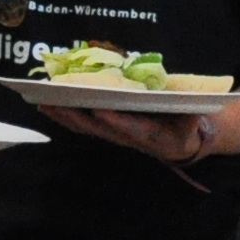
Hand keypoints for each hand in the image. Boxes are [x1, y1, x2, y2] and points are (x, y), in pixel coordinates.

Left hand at [59, 104, 219, 164]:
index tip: (102, 112)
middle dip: (79, 117)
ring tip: (45, 102)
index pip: (135, 130)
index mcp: (154, 136)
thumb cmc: (188, 124)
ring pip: (88, 128)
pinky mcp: (109, 132)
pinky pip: (85, 126)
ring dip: (66, 117)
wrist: (183, 142)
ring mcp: (117, 136)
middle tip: (59, 102)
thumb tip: (180, 97)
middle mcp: (130, 139)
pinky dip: (66, 117)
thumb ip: (188, 111)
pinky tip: (50, 106)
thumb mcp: (193, 118)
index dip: (118, 122)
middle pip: (101, 130)